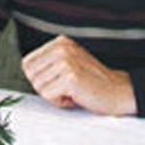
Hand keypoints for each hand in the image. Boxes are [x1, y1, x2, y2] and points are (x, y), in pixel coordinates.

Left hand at [21, 35, 136, 115]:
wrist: (117, 91)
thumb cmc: (92, 81)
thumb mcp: (69, 62)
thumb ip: (49, 62)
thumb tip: (26, 69)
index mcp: (60, 42)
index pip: (27, 63)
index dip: (39, 78)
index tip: (55, 81)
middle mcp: (62, 48)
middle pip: (31, 75)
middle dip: (45, 87)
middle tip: (64, 88)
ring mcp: (66, 62)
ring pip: (38, 87)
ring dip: (53, 95)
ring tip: (71, 91)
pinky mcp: (70, 77)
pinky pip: (48, 96)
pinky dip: (60, 102)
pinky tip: (75, 97)